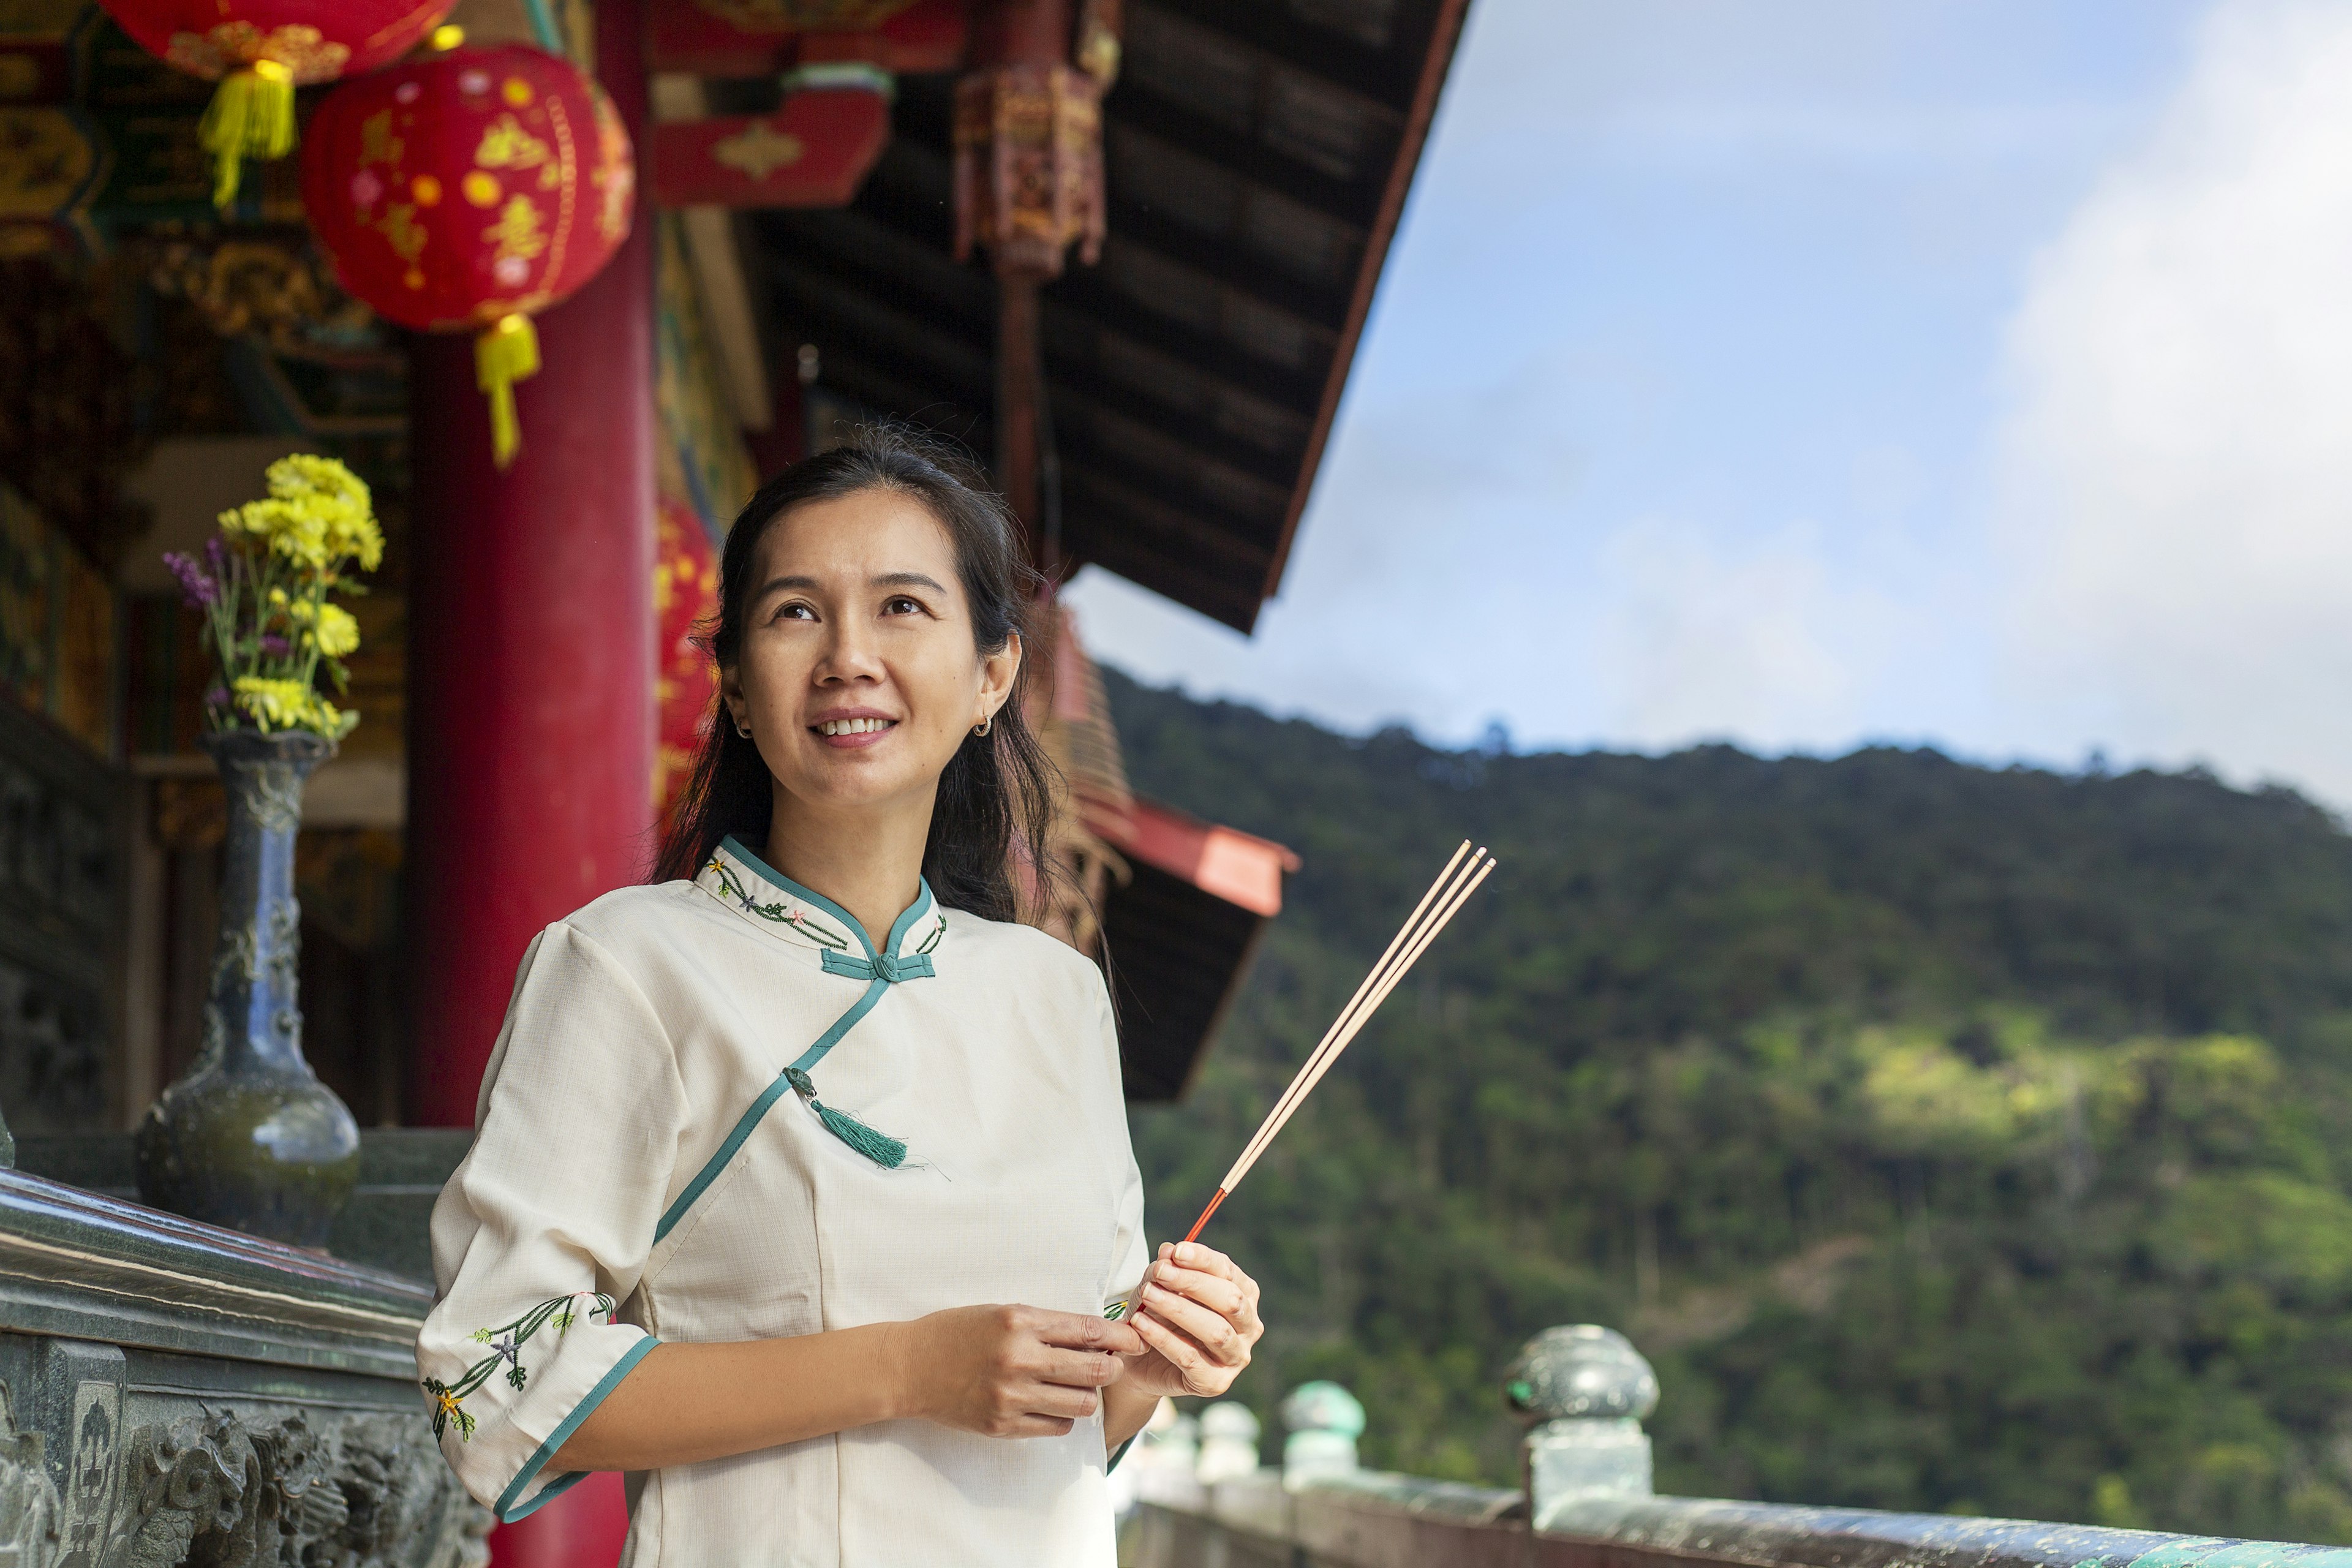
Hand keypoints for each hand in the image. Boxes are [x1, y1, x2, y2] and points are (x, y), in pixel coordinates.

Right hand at [895, 1304, 1143, 1438]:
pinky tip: (1052, 1404)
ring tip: (1078, 1386)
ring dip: (1088, 1395)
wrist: (911, 1366)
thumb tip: (1098, 1334)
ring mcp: (1011, 1395)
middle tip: (1113, 1366)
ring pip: (1081, 1403)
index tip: (1136, 1340)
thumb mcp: (1002, 1312)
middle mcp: (1018, 1357)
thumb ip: (1047, 1323)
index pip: (1087, 1330)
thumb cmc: (958, 1332)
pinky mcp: (1002, 1425)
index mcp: (1019, 1321)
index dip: (1120, 1337)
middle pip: (1093, 1369)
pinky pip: (1056, 1427)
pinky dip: (1064, 1417)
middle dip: (1113, 1368)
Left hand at [1120, 1242, 1262, 1399]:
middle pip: (1230, 1300)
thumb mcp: (1160, 1287)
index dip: (1203, 1260)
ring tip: (1147, 1295)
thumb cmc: (1159, 1316)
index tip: (1176, 1251)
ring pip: (1216, 1332)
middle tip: (1159, 1272)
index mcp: (1244, 1296)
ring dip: (1179, 1309)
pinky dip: (1164, 1338)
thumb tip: (1168, 1251)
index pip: (1228, 1272)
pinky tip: (1140, 1323)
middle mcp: (1249, 1327)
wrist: (1141, 1362)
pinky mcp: (1216, 1383)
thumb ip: (1167, 1269)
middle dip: (1193, 1283)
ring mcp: (1236, 1358)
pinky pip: (1191, 1358)